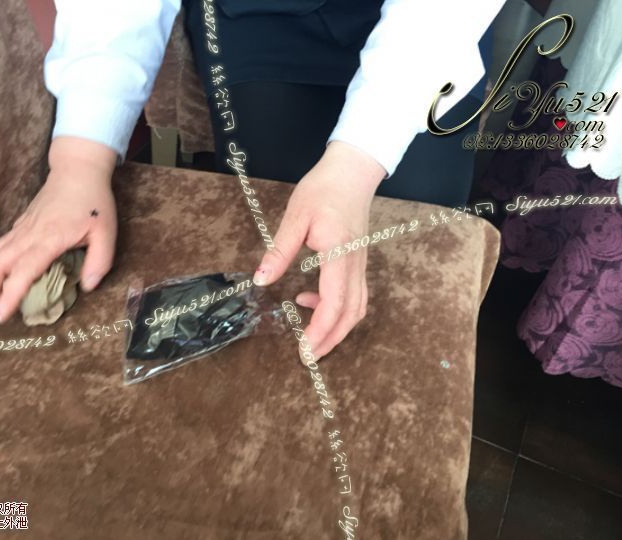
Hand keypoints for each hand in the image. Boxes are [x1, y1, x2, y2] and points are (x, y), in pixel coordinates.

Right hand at [0, 136, 117, 325]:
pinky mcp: (19, 226)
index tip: (2, 316)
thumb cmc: (94, 203)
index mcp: (49, 239)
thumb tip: (88, 287)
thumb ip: (99, 261)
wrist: (78, 171)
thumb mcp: (106, 233)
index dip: (9, 295)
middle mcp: (28, 235)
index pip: (22, 271)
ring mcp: (21, 229)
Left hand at [254, 141, 385, 361]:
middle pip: (350, 314)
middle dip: (330, 340)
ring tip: (312, 340)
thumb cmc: (323, 190)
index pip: (333, 304)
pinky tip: (309, 301)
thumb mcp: (295, 217)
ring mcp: (360, 265)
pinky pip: (354, 295)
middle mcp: (355, 265)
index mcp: (339, 255)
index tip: (304, 350)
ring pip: (357, 308)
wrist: (352, 172)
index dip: (319, 331)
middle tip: (308, 357)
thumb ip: (280, 251)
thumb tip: (261, 281)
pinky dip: (337, 310)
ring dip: (337, 329)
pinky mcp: (358, 262)